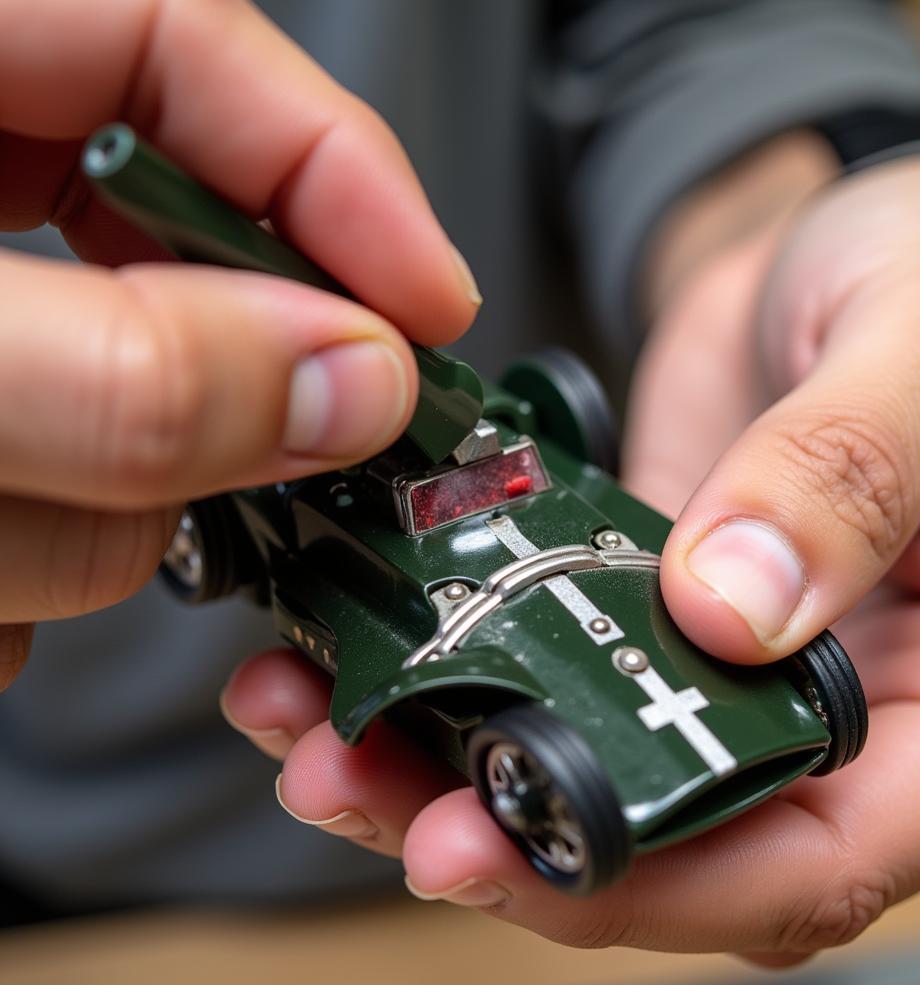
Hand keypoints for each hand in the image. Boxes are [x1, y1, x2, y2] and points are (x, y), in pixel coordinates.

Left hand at [0, 0, 479, 685]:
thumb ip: (130, 373)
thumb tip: (346, 389)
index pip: (203, 50)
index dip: (345, 177)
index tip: (434, 308)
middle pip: (178, 276)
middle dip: (196, 414)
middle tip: (212, 481)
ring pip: (116, 427)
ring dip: (73, 523)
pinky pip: (43, 492)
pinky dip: (23, 554)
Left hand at [223, 156, 919, 959]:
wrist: (849, 235)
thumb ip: (847, 469)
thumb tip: (730, 609)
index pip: (821, 858)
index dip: (670, 880)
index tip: (517, 839)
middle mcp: (835, 709)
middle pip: (674, 844)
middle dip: (513, 835)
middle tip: (369, 790)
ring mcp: (726, 664)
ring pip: (587, 771)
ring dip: (445, 773)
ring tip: (321, 736)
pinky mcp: (641, 607)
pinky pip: (544, 671)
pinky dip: (451, 680)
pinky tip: (355, 657)